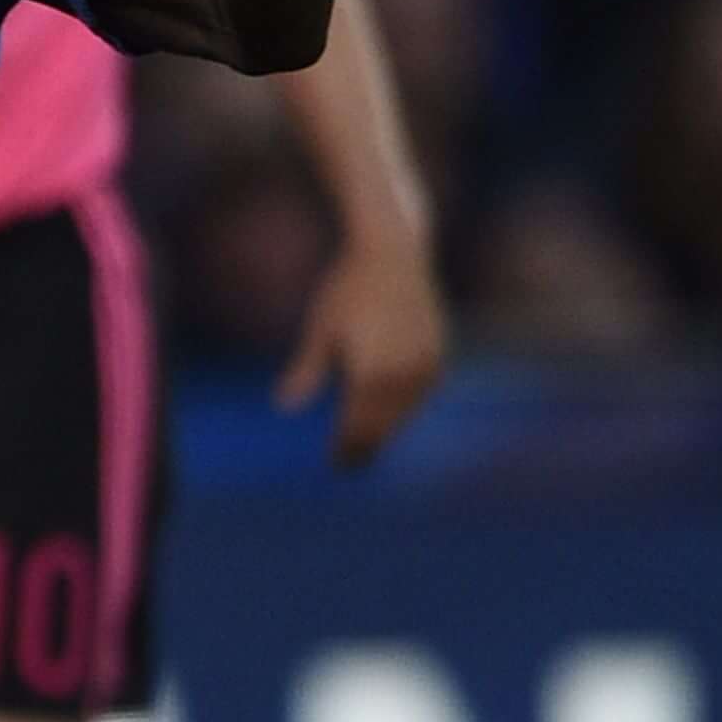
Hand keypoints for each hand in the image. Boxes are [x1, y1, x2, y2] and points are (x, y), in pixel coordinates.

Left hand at [276, 229, 447, 465]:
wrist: (393, 254)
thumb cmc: (346, 289)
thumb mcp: (319, 329)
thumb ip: (306, 370)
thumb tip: (284, 407)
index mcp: (371, 372)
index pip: (358, 425)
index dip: (347, 448)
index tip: (336, 466)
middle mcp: (403, 373)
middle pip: (383, 425)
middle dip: (366, 446)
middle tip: (350, 467)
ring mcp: (425, 364)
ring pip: (405, 412)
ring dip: (387, 430)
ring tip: (369, 446)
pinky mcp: (438, 353)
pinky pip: (421, 393)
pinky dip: (405, 408)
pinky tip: (392, 414)